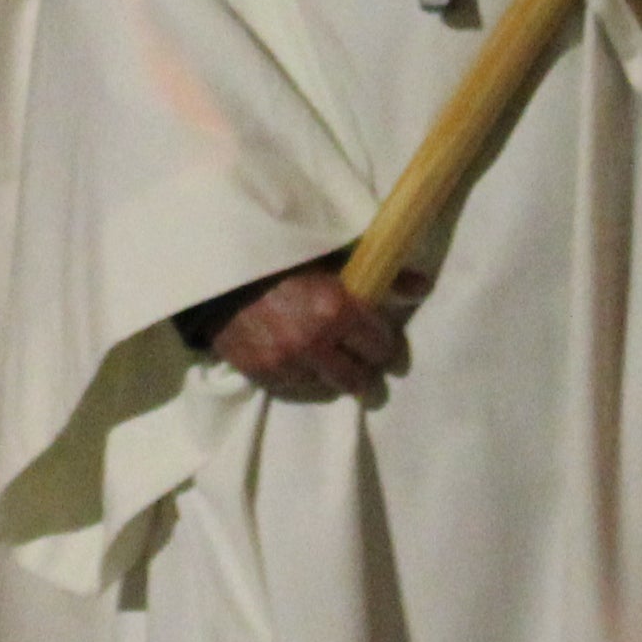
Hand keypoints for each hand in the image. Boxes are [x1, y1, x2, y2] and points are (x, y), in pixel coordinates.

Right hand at [212, 263, 409, 402]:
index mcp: (336, 309)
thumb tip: (423, 287)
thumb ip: (380, 274)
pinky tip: (301, 358)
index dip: (385, 343)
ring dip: (333, 373)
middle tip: (362, 357)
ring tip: (329, 357)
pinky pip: (297, 387)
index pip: (382, 347)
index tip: (382, 340)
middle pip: (359, 378)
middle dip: (365, 366)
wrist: (218, 270)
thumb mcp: (332, 254)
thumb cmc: (280, 255)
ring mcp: (286, 363)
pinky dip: (303, 376)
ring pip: (329, 386)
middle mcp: (314, 342)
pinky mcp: (262, 374)